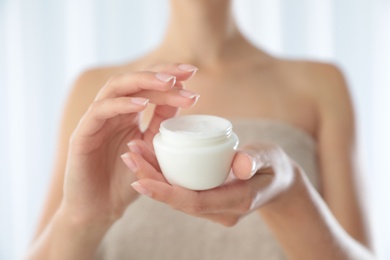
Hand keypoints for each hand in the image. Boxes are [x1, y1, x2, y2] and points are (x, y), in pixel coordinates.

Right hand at [62, 63, 199, 225]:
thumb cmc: (126, 179)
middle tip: (187, 73)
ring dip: (143, 82)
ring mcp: (96, 120)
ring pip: (116, 88)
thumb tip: (183, 98)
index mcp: (127, 112)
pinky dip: (121, 105)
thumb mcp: (152, 150)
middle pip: (134, 80)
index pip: (147, 85)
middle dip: (161, 73)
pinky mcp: (82, 134)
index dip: (169, 75)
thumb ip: (162, 125)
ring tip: (169, 83)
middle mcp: (111, 111)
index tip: (192, 72)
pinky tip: (142, 105)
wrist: (100, 209)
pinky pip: (100, 111)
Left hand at [122, 141, 296, 225]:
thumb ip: (256, 160)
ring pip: (176, 196)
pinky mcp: (208, 199)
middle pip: (178, 201)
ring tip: (132, 153)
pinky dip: (164, 177)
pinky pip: (181, 191)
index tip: (139, 179)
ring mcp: (213, 207)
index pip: (194, 202)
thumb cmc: (274, 166)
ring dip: (152, 177)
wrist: (278, 181)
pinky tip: (149, 159)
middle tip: (128, 156)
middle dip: (150, 181)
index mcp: (236, 202)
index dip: (165, 192)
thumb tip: (241, 163)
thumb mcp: (270, 159)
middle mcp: (220, 210)